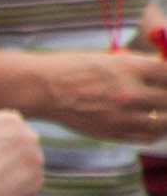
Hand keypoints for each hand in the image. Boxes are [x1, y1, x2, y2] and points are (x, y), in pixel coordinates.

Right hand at [0, 48, 166, 144]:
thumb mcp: (108, 58)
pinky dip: (157, 132)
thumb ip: (139, 65)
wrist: (40, 89)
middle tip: (165, 95)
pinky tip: (156, 126)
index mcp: (129, 68)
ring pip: (163, 121)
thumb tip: (164, 68)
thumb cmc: (72, 68)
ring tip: (164, 112)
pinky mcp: (112, 131)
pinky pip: (147, 136)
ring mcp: (120, 115)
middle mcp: (129, 92)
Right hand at [0, 107, 50, 195]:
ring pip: (27, 163)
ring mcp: (36, 159)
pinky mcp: (37, 181)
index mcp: (11, 120)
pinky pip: (28, 183)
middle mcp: (30, 136)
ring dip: (14, 169)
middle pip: (22, 143)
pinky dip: (17, 187)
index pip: (8, 126)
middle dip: (9, 152)